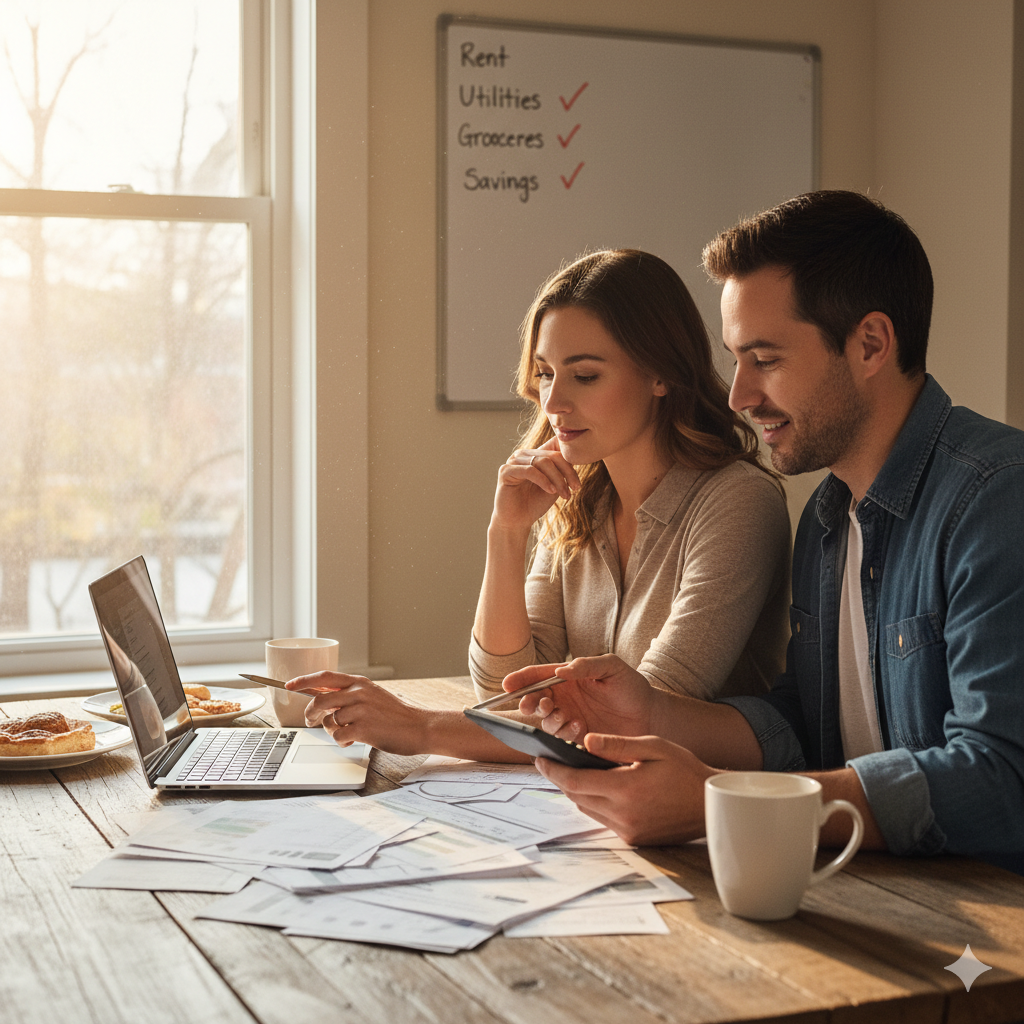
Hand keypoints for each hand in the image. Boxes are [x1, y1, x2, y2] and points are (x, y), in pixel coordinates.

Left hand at [286, 672, 431, 754]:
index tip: (290, 685)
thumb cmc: (397, 715)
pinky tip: (355, 740)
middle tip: (310, 721)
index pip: (324, 677)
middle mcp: (358, 693)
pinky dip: (342, 741)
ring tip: (348, 733)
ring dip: (332, 730)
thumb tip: (324, 698)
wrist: (419, 727)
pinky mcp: (363, 728)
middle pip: (319, 700)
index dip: (304, 680)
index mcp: (360, 683)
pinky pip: (338, 736)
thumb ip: (350, 695)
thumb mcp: (373, 696)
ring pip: (328, 721)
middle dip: (309, 714)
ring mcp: (360, 710)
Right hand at [492, 436, 580, 532]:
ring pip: (543, 462)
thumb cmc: (534, 503)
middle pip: (552, 455)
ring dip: (557, 479)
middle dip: (567, 472)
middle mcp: (523, 454)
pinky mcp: (505, 471)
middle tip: (575, 488)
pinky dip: (543, 480)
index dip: (570, 461)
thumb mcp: (554, 485)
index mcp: (534, 454)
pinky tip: (551, 491)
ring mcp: (513, 461)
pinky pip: (529, 470)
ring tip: (565, 494)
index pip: (556, 447)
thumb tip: (577, 457)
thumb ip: (562, 471)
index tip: (578, 484)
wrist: (516, 522)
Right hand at [504, 655, 653, 742]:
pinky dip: (563, 733)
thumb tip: (561, 670)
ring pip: (544, 722)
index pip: (537, 676)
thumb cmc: (632, 687)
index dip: (520, 680)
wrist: (651, 716)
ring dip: (549, 720)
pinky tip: (579, 728)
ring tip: (566, 717)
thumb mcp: (613, 667)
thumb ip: (588, 665)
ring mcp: (568, 719)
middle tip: (539, 705)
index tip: (507, 685)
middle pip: (534, 700)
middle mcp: (564, 699)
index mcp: (567, 678)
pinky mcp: (576, 739)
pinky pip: (559, 738)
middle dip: (529, 702)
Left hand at [536, 734, 716, 845]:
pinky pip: (602, 820)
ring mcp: (628, 830)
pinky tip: (598, 788)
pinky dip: (594, 803)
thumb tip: (585, 741)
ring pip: (587, 809)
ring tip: (572, 771)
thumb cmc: (685, 771)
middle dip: (561, 779)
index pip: (575, 781)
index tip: (539, 758)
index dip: (553, 770)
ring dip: (577, 791)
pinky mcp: (634, 839)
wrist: (710, 805)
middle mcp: (622, 815)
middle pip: (576, 796)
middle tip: (550, 762)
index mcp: (624, 789)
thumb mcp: (653, 747)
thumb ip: (617, 744)